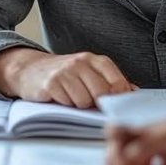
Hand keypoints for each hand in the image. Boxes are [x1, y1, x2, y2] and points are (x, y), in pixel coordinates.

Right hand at [0, 48, 134, 108]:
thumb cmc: (65, 75)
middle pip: (102, 94)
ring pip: (85, 101)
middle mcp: (82, 62)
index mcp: (96, 60)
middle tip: (86, 100)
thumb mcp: (90, 73)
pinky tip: (59, 96)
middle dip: (95, 102)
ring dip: (78, 104)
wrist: (30, 70)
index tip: (111, 104)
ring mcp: (66, 71)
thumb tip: (135, 93)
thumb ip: (112, 82)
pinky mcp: (51, 83)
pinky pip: (68, 102)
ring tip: (70, 96)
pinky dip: (65, 104)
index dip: (118, 99)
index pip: (119, 83)